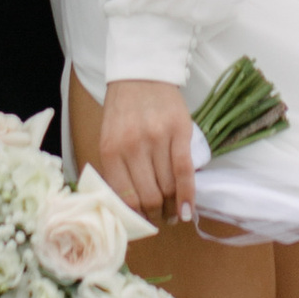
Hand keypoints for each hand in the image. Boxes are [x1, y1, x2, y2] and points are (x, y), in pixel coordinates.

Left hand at [96, 76, 196, 222]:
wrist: (141, 73)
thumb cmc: (122, 110)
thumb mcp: (109, 138)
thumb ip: (116, 169)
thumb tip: (129, 207)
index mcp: (111, 150)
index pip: (125, 197)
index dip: (136, 217)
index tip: (143, 224)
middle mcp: (133, 146)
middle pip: (149, 196)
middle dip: (156, 215)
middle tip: (160, 220)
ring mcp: (158, 139)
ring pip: (168, 186)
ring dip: (173, 208)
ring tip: (175, 214)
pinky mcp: (180, 131)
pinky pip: (185, 171)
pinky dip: (188, 195)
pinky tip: (188, 210)